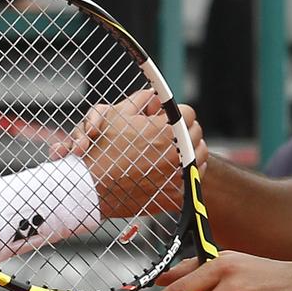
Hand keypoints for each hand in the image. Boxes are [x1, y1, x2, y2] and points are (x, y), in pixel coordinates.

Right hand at [54, 89, 207, 217]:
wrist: (91, 187)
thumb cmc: (101, 149)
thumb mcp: (115, 114)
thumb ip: (140, 99)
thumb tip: (154, 95)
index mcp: (164, 130)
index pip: (188, 113)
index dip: (176, 113)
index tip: (168, 117)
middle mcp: (175, 153)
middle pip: (196, 133)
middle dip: (184, 130)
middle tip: (170, 133)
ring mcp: (177, 176)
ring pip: (200, 157)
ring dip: (190, 151)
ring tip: (172, 151)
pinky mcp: (175, 195)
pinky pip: (193, 179)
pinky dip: (185, 173)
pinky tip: (171, 170)